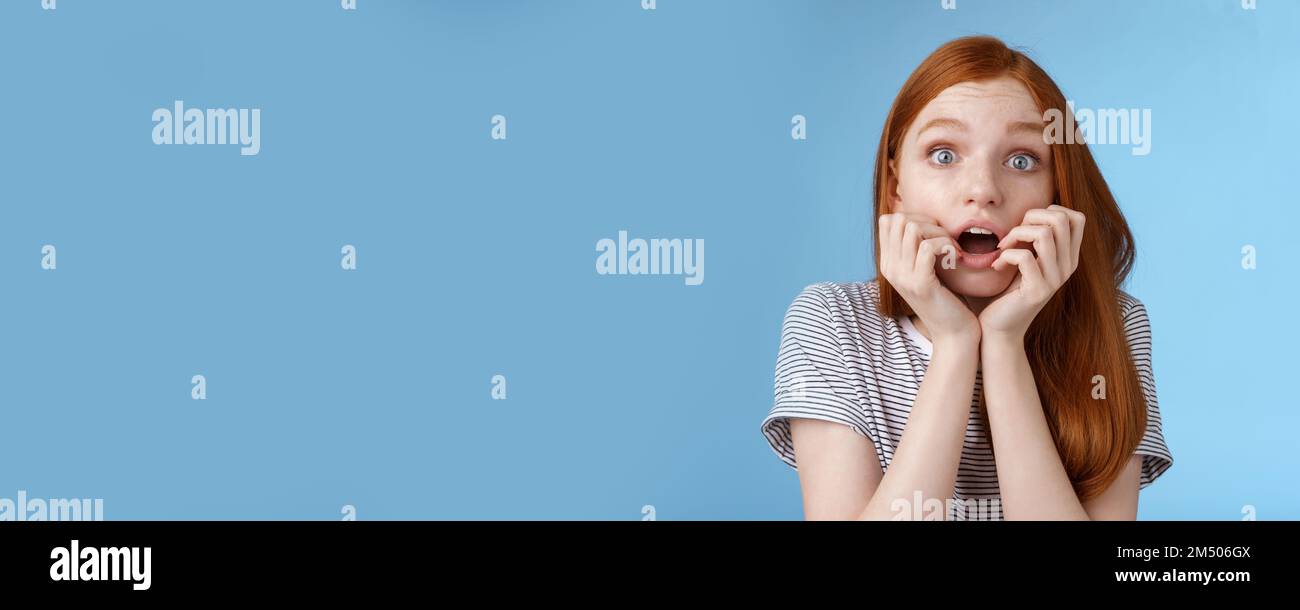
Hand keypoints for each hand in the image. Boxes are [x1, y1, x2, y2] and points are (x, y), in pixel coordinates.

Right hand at [877, 212, 979, 344]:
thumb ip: (915, 248)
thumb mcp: (924, 269)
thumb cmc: (944, 298)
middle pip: (900, 220)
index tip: (934, 232)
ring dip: (939, 232)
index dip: (914, 216)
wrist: (953, 332)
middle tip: (946, 238)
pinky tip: (956, 257)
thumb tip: (918, 219)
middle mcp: (890, 269)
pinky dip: (946, 245)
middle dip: (927, 221)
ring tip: (952, 247)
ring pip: (913, 229)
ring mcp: (903, 277)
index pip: (888, 221)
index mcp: (888, 264)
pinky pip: (929, 247)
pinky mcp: (921, 284)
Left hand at [978, 205, 1084, 339]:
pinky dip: (1006, 255)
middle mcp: (1068, 266)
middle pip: (1061, 219)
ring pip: (1044, 234)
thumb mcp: (1026, 260)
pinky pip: (1024, 257)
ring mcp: (1055, 279)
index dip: (1050, 210)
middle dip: (1031, 217)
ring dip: (1016, 234)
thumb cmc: (1007, 290)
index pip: (1077, 217)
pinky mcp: (1037, 291)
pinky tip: (997, 265)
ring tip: (1003, 248)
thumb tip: (1032, 212)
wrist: (1000, 328)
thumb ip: (1035, 239)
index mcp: (1068, 257)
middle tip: (1012, 234)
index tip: (1027, 224)